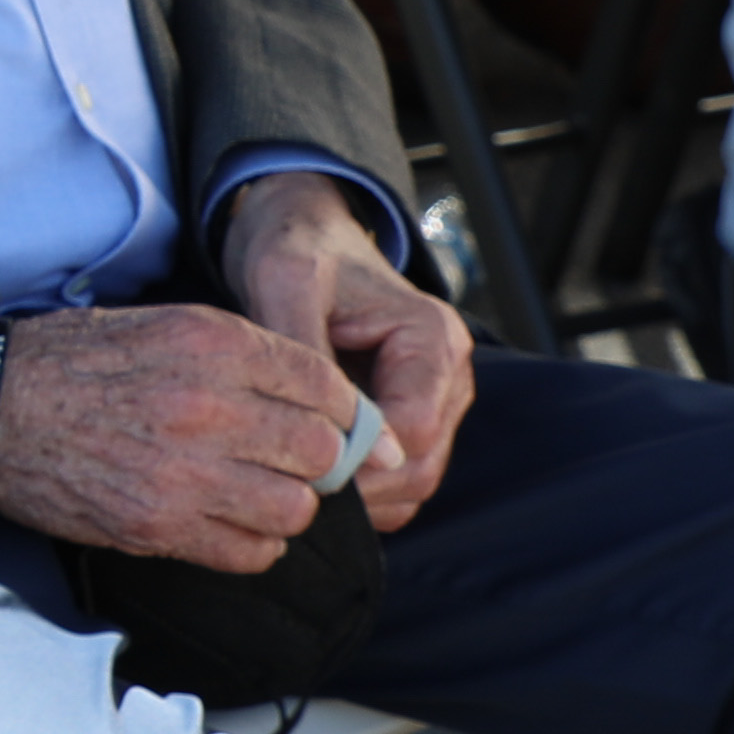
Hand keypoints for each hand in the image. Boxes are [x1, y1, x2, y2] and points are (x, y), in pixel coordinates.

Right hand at [0, 302, 370, 572]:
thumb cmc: (73, 361)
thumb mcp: (164, 325)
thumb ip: (244, 356)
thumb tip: (321, 398)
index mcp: (213, 345)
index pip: (325, 387)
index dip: (343, 413)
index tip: (340, 428)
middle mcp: (208, 407)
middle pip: (321, 452)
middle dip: (317, 461)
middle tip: (292, 462)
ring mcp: (184, 472)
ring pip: (295, 510)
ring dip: (287, 505)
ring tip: (258, 493)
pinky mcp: (157, 525)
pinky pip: (250, 552)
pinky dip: (254, 544)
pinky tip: (229, 521)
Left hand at [214, 172, 469, 526]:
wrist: (306, 238)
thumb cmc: (299, 252)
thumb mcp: (285, 282)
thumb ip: (304, 349)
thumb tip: (325, 427)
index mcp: (432, 339)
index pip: (413, 430)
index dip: (359, 462)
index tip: (299, 465)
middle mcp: (448, 375)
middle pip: (422, 467)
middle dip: (361, 488)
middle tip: (292, 488)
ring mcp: (437, 402)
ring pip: (415, 482)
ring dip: (362, 496)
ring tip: (296, 481)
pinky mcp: (415, 419)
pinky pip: (400, 478)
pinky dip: (364, 490)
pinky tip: (312, 475)